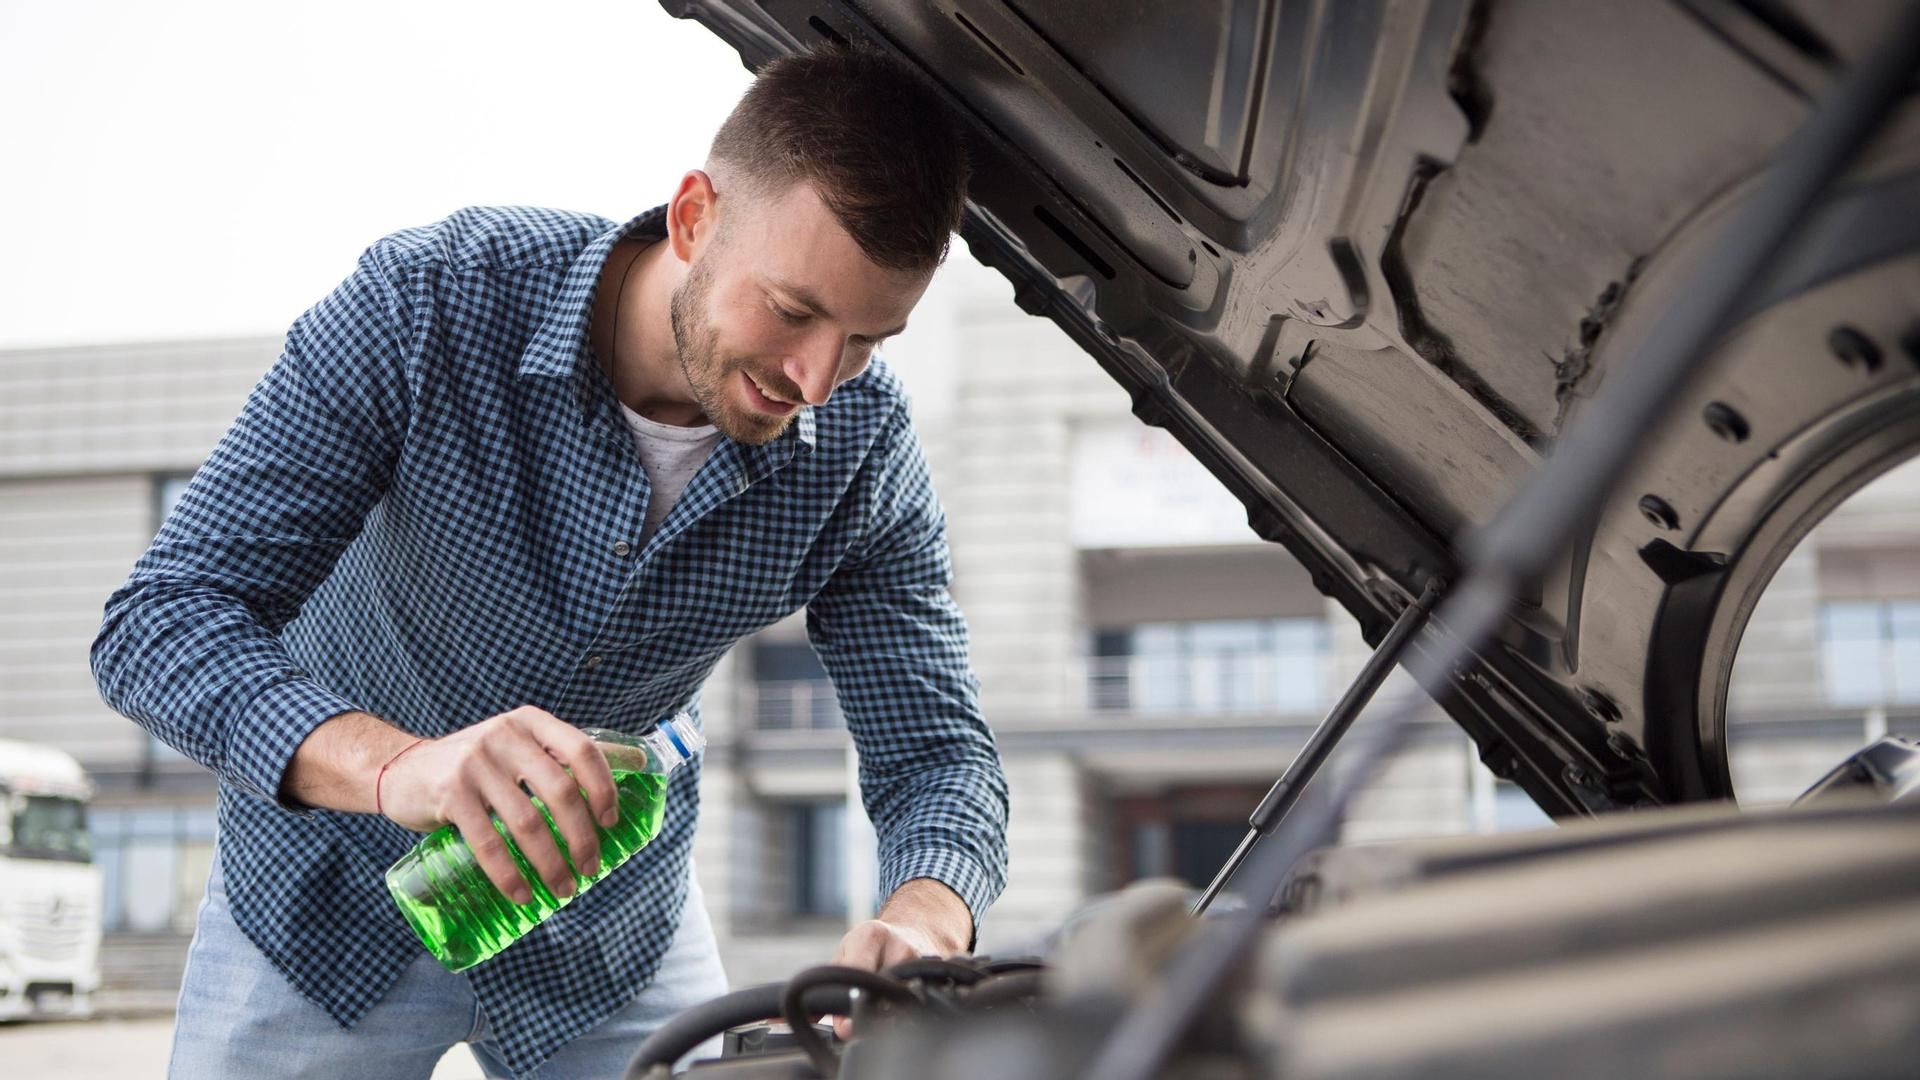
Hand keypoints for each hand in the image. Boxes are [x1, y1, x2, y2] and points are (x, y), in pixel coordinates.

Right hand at [377, 706, 620, 904]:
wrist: (401, 769)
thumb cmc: (474, 766)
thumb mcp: (516, 747)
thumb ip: (558, 757)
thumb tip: (637, 765)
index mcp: (530, 723)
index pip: (582, 750)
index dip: (604, 788)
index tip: (612, 823)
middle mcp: (505, 736)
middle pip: (560, 791)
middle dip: (582, 837)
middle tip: (590, 868)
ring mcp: (475, 763)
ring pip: (527, 822)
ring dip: (550, 863)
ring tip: (563, 889)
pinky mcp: (450, 793)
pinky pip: (487, 842)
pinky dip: (508, 874)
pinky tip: (521, 894)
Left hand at [827, 878, 971, 1037]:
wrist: (917, 928)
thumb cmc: (874, 944)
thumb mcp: (847, 952)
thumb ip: (829, 982)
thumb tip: (802, 1015)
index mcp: (872, 935)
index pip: (858, 973)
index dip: (849, 1002)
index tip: (843, 1026)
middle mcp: (901, 946)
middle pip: (883, 991)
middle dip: (870, 1013)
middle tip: (859, 1025)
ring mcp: (924, 961)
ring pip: (904, 1000)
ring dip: (890, 1015)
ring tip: (880, 1013)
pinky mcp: (938, 976)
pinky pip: (922, 1001)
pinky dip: (909, 1010)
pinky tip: (901, 1008)